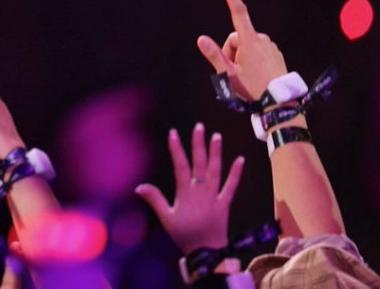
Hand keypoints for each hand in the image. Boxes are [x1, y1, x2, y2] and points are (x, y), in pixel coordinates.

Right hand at [134, 123, 244, 253]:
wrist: (207, 252)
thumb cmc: (184, 235)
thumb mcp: (166, 218)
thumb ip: (155, 200)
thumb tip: (139, 186)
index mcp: (185, 192)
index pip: (180, 166)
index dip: (176, 149)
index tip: (173, 133)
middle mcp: (201, 190)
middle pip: (199, 163)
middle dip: (198, 144)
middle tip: (199, 126)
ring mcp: (215, 195)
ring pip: (216, 170)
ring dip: (216, 152)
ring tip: (217, 136)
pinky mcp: (225, 203)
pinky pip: (232, 186)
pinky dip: (236, 173)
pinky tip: (241, 160)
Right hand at [196, 0, 288, 101]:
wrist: (279, 104)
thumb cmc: (253, 89)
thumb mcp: (229, 75)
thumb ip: (214, 55)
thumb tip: (201, 39)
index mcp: (249, 42)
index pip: (237, 13)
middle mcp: (262, 40)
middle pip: (237, 38)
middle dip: (231, 51)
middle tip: (233, 72)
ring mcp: (271, 46)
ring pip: (247, 46)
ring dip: (242, 56)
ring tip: (246, 77)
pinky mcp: (276, 53)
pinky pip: (259, 51)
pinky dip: (253, 59)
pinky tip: (257, 75)